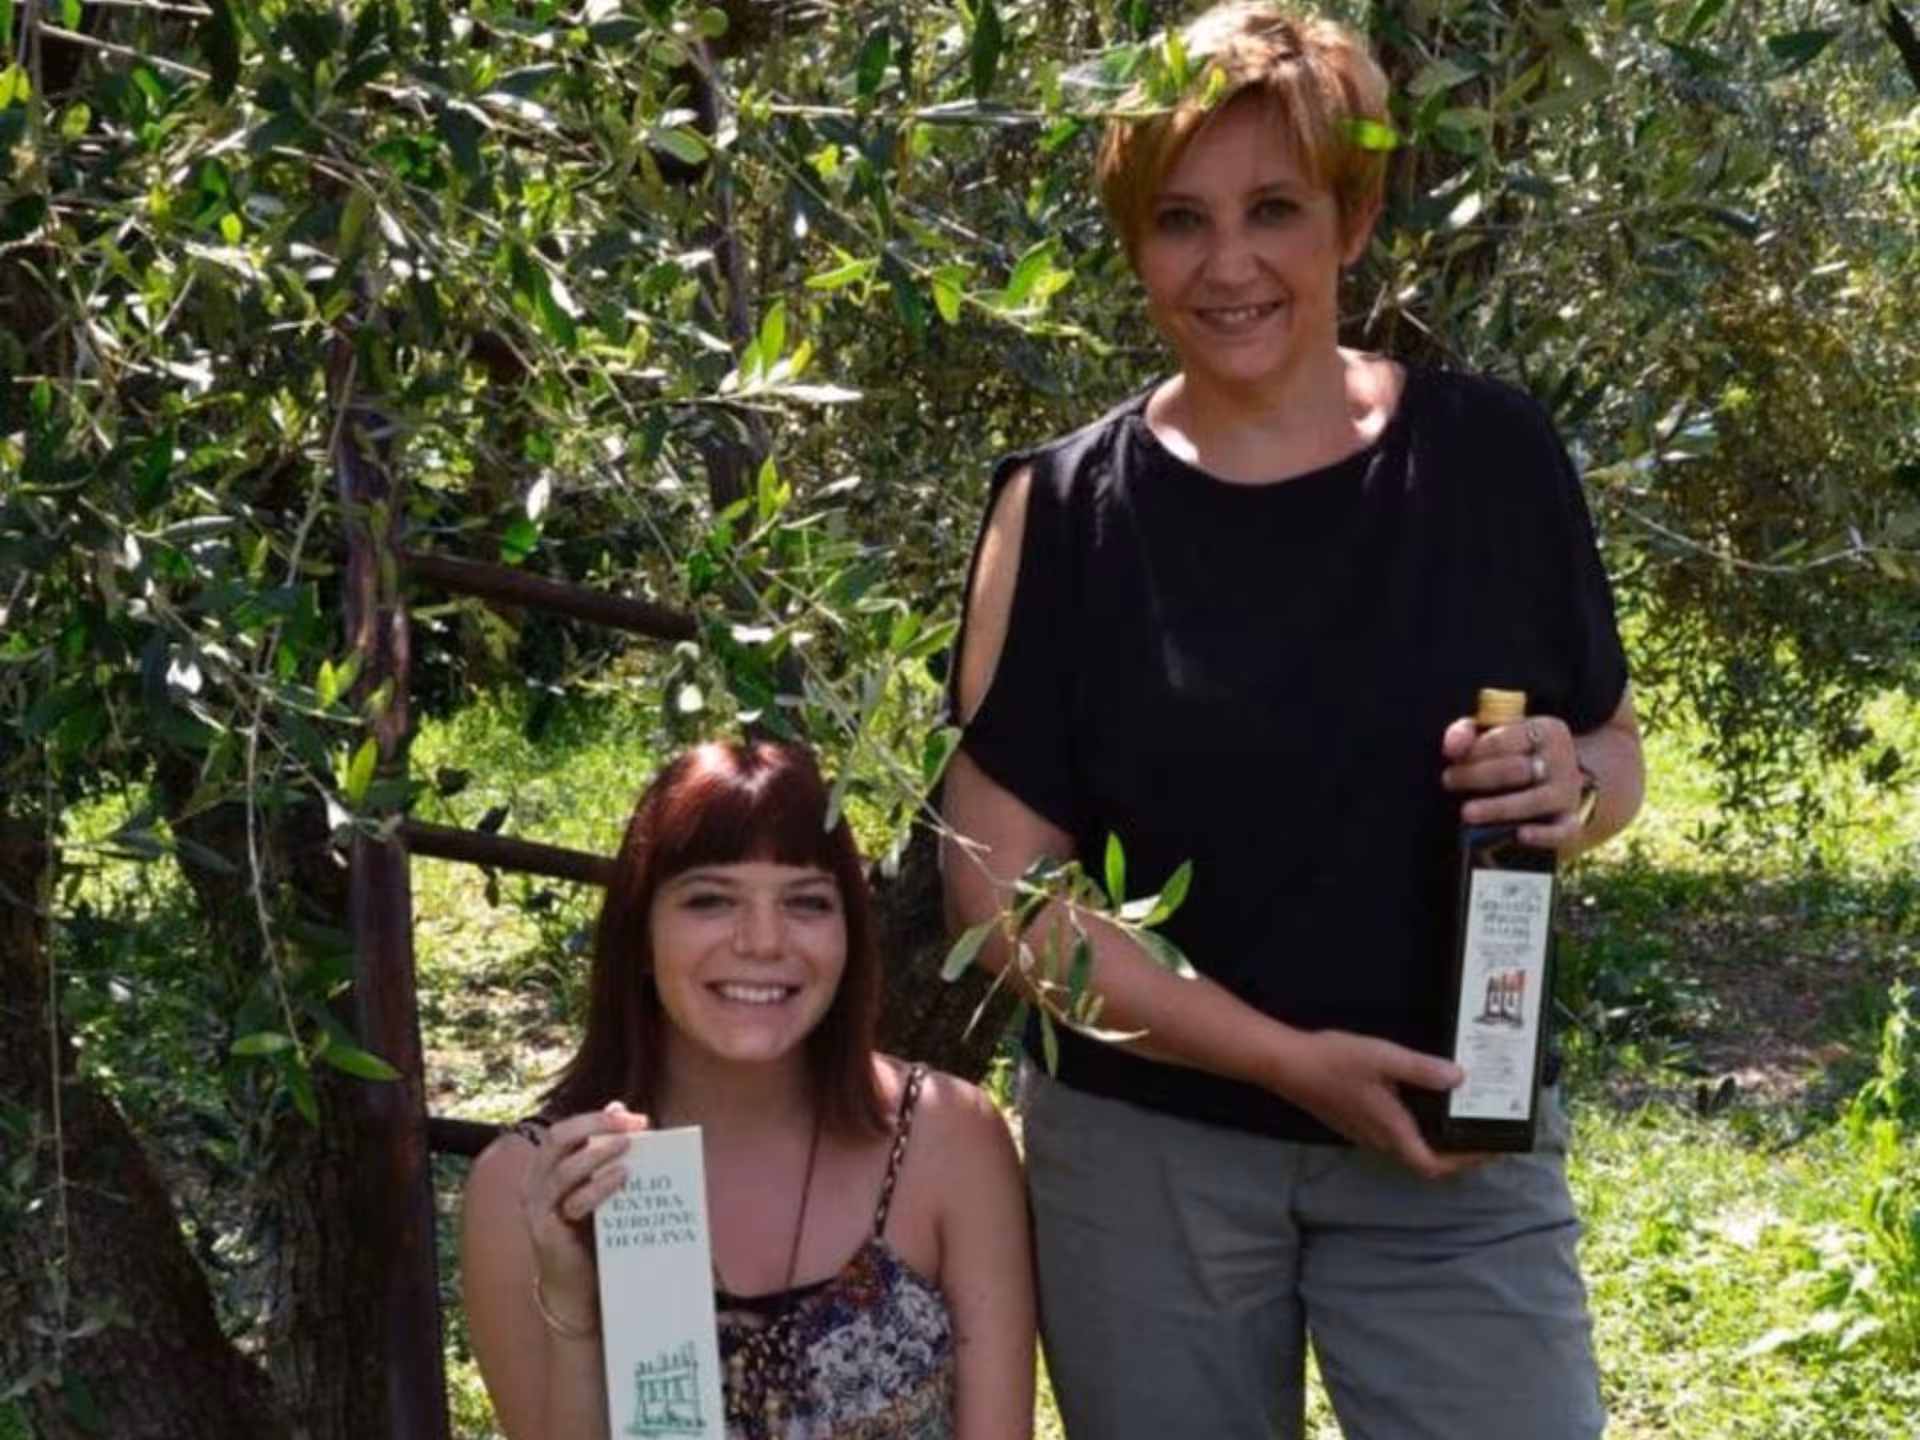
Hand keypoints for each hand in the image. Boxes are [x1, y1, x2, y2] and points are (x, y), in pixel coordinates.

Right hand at [521, 1102, 649, 1313]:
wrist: (574, 1286)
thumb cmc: (589, 1231)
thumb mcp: (597, 1186)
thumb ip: (604, 1150)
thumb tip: (619, 1108)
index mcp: (545, 1169)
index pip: (565, 1130)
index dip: (597, 1119)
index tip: (634, 1118)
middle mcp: (534, 1183)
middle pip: (558, 1139)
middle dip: (595, 1126)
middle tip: (632, 1126)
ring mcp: (537, 1208)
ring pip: (563, 1170)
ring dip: (598, 1154)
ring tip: (628, 1146)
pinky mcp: (546, 1233)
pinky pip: (572, 1203)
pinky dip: (599, 1187)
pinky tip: (622, 1178)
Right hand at [1272, 1030, 1490, 1178]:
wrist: (1285, 1064)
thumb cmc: (1331, 1062)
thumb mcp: (1383, 1058)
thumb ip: (1422, 1069)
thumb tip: (1459, 1078)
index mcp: (1391, 1130)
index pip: (1434, 1165)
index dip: (1466, 1162)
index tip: (1491, 1149)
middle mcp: (1379, 1139)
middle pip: (1424, 1158)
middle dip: (1456, 1150)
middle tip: (1481, 1129)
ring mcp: (1364, 1131)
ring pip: (1408, 1145)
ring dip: (1435, 1136)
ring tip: (1457, 1111)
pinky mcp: (1354, 1119)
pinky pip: (1393, 1132)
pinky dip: (1415, 1123)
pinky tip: (1419, 1096)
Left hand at [1440, 711, 1585, 850]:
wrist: (1556, 773)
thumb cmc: (1514, 751)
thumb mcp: (1495, 733)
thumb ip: (1467, 734)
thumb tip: (1450, 747)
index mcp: (1545, 731)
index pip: (1504, 740)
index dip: (1474, 751)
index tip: (1450, 758)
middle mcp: (1561, 760)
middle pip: (1516, 769)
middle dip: (1478, 776)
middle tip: (1448, 780)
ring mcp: (1567, 791)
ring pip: (1534, 801)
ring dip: (1498, 807)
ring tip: (1467, 813)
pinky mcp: (1570, 819)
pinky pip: (1562, 830)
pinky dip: (1543, 835)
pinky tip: (1519, 835)